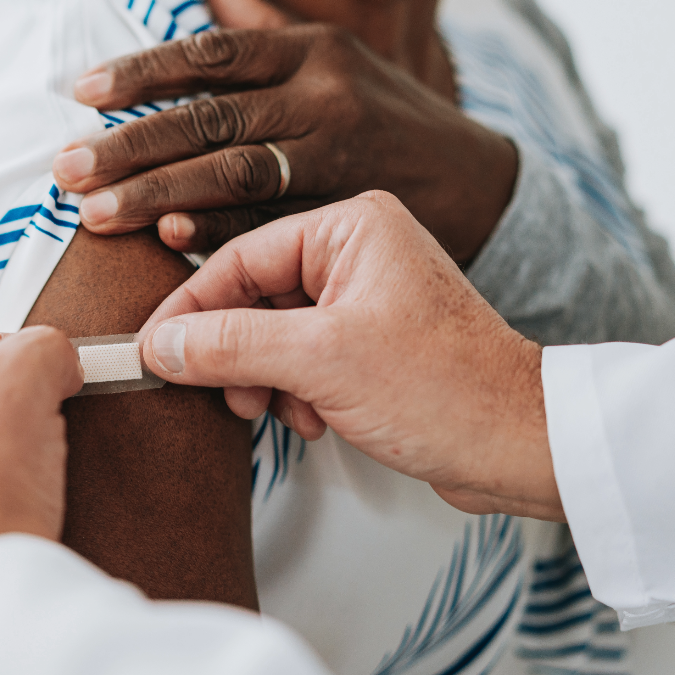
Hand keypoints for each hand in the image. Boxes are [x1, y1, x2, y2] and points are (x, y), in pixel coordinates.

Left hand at [52, 0, 515, 261]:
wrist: (478, 184)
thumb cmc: (390, 117)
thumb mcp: (340, 59)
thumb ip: (268, 31)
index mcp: (313, 51)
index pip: (211, 55)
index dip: (142, 73)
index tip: (82, 93)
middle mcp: (323, 97)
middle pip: (210, 118)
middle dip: (131, 145)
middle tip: (67, 170)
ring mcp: (338, 157)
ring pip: (233, 174)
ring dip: (158, 194)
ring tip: (96, 214)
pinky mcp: (346, 213)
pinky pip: (271, 225)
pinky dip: (219, 234)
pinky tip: (169, 241)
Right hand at [137, 192, 561, 520]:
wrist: (520, 446)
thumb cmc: (448, 389)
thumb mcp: (321, 362)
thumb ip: (231, 346)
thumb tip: (162, 344)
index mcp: (352, 228)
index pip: (240, 258)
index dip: (192, 309)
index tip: (154, 348)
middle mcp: (359, 252)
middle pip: (254, 296)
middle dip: (237, 353)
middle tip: (225, 392)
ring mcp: (366, 298)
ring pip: (275, 333)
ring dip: (266, 379)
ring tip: (282, 412)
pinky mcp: (372, 341)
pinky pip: (303, 358)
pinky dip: (296, 391)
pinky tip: (315, 420)